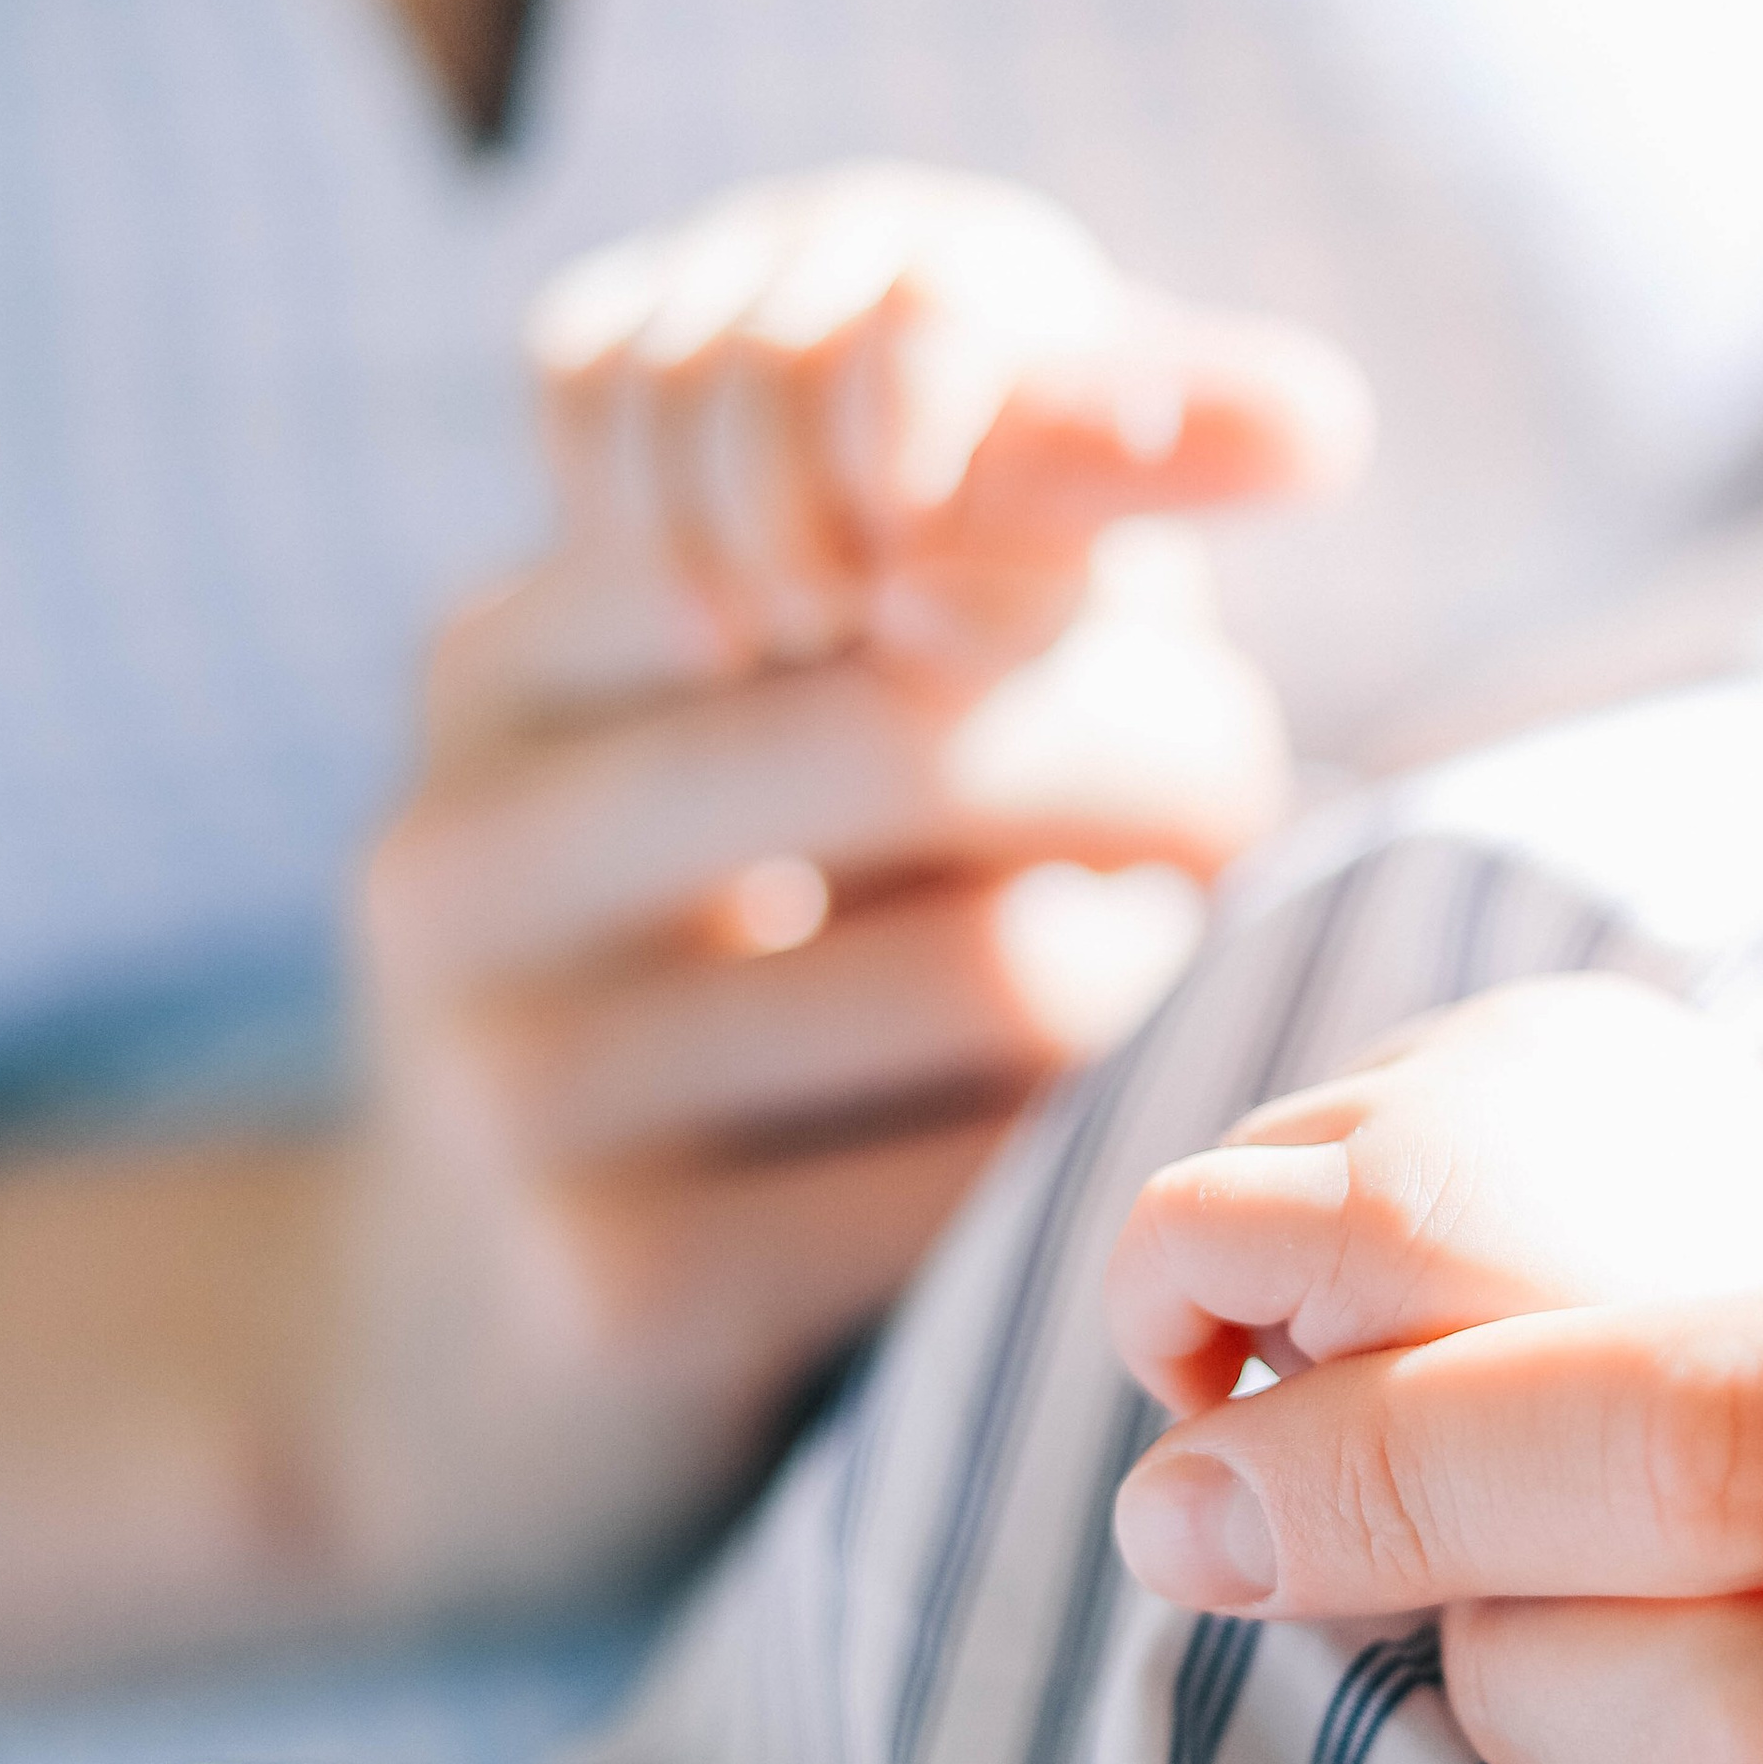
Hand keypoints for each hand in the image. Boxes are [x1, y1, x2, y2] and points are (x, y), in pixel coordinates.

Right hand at [333, 168, 1366, 1621]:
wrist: (456, 1351)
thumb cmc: (707, 982)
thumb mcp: (746, 745)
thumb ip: (964, 564)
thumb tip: (1305, 412)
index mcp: (502, 663)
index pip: (830, 498)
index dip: (1095, 483)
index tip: (1262, 505)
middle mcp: (468, 852)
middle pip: (948, 728)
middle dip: (1174, 757)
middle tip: (1234, 808)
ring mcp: (525, 1083)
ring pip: (1010, 972)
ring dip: (1154, 972)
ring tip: (1144, 973)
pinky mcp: (624, 1289)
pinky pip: (987, 1183)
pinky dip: (1094, 1148)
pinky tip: (1078, 1138)